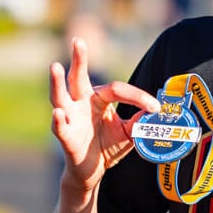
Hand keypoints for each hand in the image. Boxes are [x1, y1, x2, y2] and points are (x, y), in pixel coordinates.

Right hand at [50, 38, 159, 191]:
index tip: (155, 107)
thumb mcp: (129, 132)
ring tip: (55, 66)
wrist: (92, 171)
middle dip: (78, 59)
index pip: (117, 89)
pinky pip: (60, 127)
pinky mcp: (65, 136)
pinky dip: (58, 120)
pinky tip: (57, 113)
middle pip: (78, 78)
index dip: (138, 97)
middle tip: (78, 41)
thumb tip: (156, 113)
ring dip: (57, 82)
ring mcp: (70, 118)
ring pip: (60, 96)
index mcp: (98, 98)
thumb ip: (140, 121)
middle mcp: (81, 103)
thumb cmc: (108, 146)